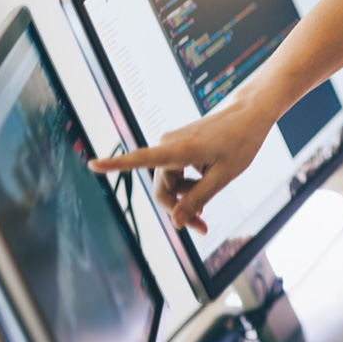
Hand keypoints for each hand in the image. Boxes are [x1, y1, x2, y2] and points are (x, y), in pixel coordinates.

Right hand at [88, 95, 271, 233]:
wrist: (250, 114)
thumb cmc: (241, 142)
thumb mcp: (224, 177)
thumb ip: (198, 199)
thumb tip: (175, 223)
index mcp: (179, 149)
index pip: (141, 158)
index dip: (116, 164)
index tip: (92, 164)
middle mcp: (170, 144)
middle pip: (162, 188)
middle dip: (178, 210)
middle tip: (202, 227)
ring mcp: (173, 143)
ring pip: (169, 182)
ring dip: (185, 199)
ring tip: (206, 212)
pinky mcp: (179, 144)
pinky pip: (176, 172)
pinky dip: (188, 185)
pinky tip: (204, 191)